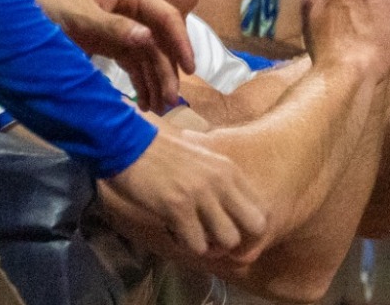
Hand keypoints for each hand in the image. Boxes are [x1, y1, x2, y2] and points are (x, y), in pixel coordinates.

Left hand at [18, 0, 195, 114]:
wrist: (20, 4)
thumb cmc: (49, 1)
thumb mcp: (80, 14)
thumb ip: (112, 26)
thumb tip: (147, 40)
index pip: (166, 18)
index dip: (181, 43)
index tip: (190, 70)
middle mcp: (132, 10)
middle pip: (160, 42)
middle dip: (168, 71)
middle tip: (170, 101)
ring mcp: (123, 27)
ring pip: (149, 56)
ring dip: (156, 80)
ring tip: (159, 108)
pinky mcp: (111, 43)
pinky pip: (133, 63)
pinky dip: (140, 81)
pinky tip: (144, 102)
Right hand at [99, 128, 267, 261]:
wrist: (128, 143)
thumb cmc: (161, 154)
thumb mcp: (202, 159)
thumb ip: (219, 180)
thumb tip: (229, 210)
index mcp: (229, 169)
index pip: (261, 207)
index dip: (248, 225)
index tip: (229, 228)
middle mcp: (221, 181)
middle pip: (256, 225)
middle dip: (240, 238)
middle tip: (217, 239)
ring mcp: (201, 194)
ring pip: (229, 239)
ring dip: (212, 245)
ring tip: (194, 236)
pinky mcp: (178, 207)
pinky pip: (197, 244)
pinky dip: (187, 245)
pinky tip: (175, 232)